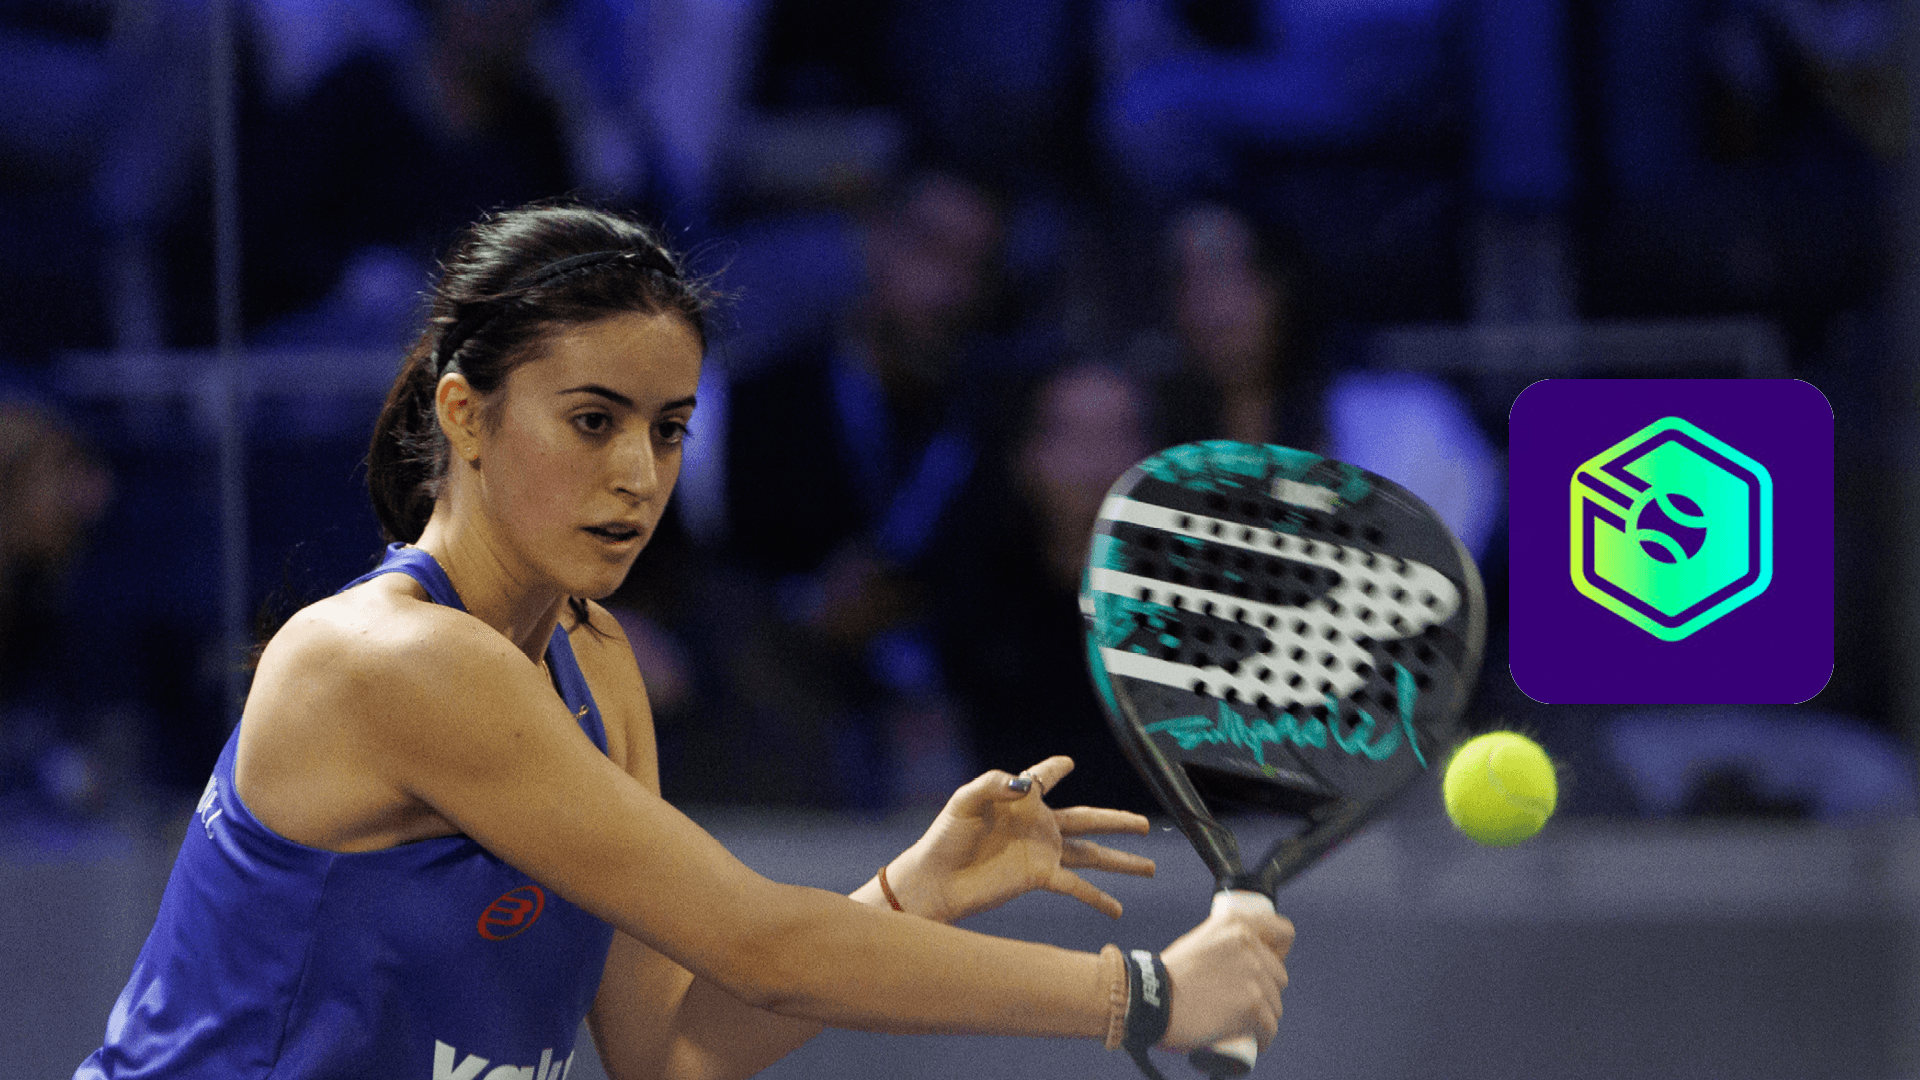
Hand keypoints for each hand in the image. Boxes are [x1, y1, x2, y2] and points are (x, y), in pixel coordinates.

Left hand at [884, 756, 1154, 922]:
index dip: (1054, 769)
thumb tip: (1025, 784)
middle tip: (1146, 824)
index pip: (1043, 778)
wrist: (936, 880)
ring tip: (1151, 866)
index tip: (1067, 763)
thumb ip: (993, 784)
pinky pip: (1077, 886)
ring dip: (1120, 860)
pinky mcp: (1039, 877)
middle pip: (1088, 819)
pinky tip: (1118, 909)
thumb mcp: (964, 801)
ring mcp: (1042, 853)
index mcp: (1020, 800)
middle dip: (1117, 820)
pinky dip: (1098, 898)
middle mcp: (1038, 825)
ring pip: (1092, 854)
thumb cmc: (945, 838)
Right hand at [1158, 901, 1293, 1051]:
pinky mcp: (1253, 1006)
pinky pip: (1270, 1028)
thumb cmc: (1170, 976)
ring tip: (1241, 1022)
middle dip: (1265, 991)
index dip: (1278, 952)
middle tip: (1242, 1001)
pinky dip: (1262, 1038)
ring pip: (1276, 1004)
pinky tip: (1252, 1040)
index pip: (1284, 932)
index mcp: (1237, 923)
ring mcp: (1253, 975)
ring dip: (1262, 1016)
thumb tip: (1248, 958)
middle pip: (1279, 976)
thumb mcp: (1200, 941)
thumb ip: (1227, 943)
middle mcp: (1249, 944)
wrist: (1153, 1000)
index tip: (1270, 963)